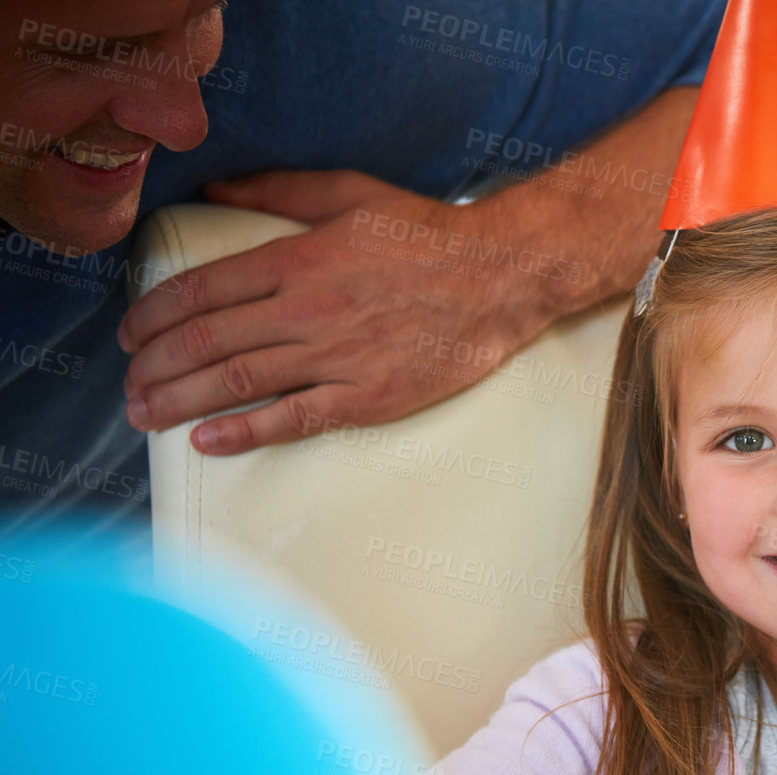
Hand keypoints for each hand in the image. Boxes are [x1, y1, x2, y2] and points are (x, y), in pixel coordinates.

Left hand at [118, 169, 581, 453]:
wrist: (501, 277)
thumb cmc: (428, 234)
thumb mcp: (349, 193)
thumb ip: (277, 191)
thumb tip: (215, 186)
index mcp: (297, 259)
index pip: (201, 291)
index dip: (152, 314)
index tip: (130, 333)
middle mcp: (307, 309)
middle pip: (204, 341)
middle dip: (152, 366)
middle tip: (128, 385)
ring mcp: (338, 356)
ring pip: (236, 381)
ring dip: (179, 401)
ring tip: (146, 416)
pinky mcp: (369, 395)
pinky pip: (294, 418)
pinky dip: (244, 431)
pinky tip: (207, 440)